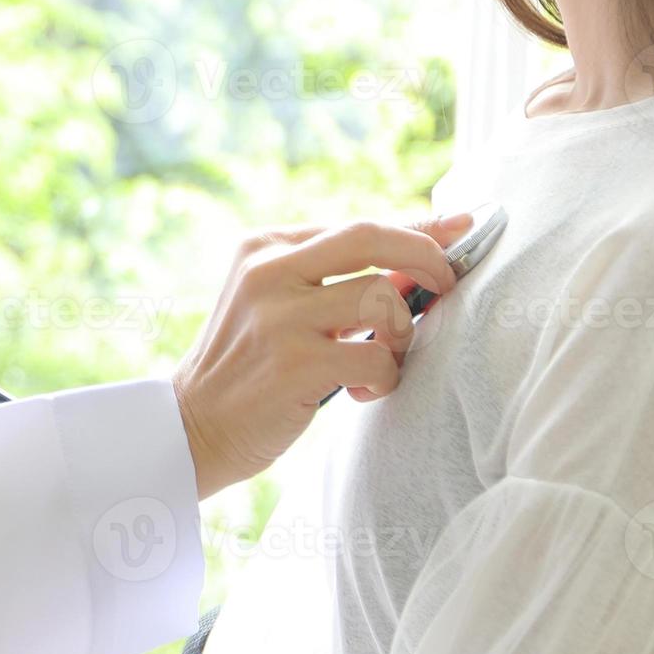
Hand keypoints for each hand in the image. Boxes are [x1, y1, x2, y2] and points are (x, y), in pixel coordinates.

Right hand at [173, 213, 476, 498]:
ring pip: (380, 299)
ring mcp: (278, 317)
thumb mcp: (278, 307)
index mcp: (262, 248)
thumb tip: (419, 262)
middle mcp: (266, 272)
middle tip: (448, 284)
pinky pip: (375, 358)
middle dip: (426, 257)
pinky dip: (385, 377)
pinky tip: (363, 392)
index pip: (356, 226)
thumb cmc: (249, 368)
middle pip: (371, 237)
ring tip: (384, 360)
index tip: (463, 227)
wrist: (191, 427)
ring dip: (401, 334)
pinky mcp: (294, 364)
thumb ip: (334, 282)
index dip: (418, 228)